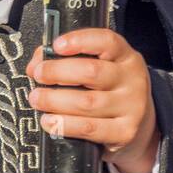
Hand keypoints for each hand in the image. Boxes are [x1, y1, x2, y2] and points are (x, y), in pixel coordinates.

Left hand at [25, 28, 160, 172]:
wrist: (137, 126)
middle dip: (56, 72)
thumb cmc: (106, 89)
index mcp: (125, 56)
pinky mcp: (125, 132)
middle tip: (38, 75)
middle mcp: (133, 79)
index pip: (107, 41)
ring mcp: (132, 107)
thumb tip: (35, 66)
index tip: (56, 45)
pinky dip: (64, 124)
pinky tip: (49, 121)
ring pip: (86, 102)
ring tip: (37, 99)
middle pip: (91, 71)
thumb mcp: (95, 66)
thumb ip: (64, 59)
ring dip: (54, 100)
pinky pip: (89, 128)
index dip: (79, 40)